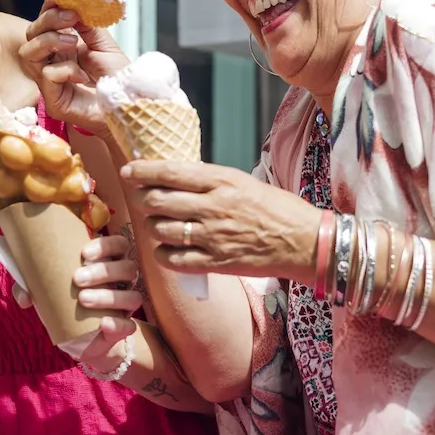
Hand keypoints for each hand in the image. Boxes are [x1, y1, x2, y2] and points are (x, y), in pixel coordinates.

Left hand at [11, 233, 142, 374]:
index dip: (107, 245)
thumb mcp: (45, 290)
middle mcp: (122, 282)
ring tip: (83, 299)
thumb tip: (24, 296)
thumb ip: (30, 287)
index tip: (83, 253)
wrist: (78, 339)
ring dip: (109, 296)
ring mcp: (125, 305)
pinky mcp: (123, 329)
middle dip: (104, 271)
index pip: (119, 245)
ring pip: (132, 296)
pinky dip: (118, 323)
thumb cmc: (64, 303)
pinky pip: (130, 326)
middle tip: (76, 278)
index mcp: (108, 263)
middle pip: (128, 267)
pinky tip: (103, 323)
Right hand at [18, 0, 128, 135]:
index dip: (49, 7)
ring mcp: (49, 82)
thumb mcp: (105, 45)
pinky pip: (46, 76)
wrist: (130, 107)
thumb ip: (89, 26)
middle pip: (31, 35)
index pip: (44, 23)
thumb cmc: (117, 80)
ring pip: (28, 54)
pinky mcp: (54, 100)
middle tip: (72, 17)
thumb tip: (78, 2)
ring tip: (74, 42)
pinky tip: (82, 74)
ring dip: (49, 41)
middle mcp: (52, 62)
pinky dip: (64, 69)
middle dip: (48, 21)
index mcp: (63, 48)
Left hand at [122, 160, 319, 283]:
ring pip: (161, 230)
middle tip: (143, 199)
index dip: (143, 171)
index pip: (171, 172)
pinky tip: (167, 248)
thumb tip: (177, 178)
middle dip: (143, 198)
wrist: (304, 244)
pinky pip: (173, 259)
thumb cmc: (278, 209)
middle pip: (159, 200)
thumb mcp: (244, 182)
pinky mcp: (215, 263)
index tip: (129, 171)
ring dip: (153, 227)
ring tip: (160, 225)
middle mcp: (214, 207)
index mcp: (223, 181)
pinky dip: (163, 253)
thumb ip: (211, 181)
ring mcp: (213, 237)